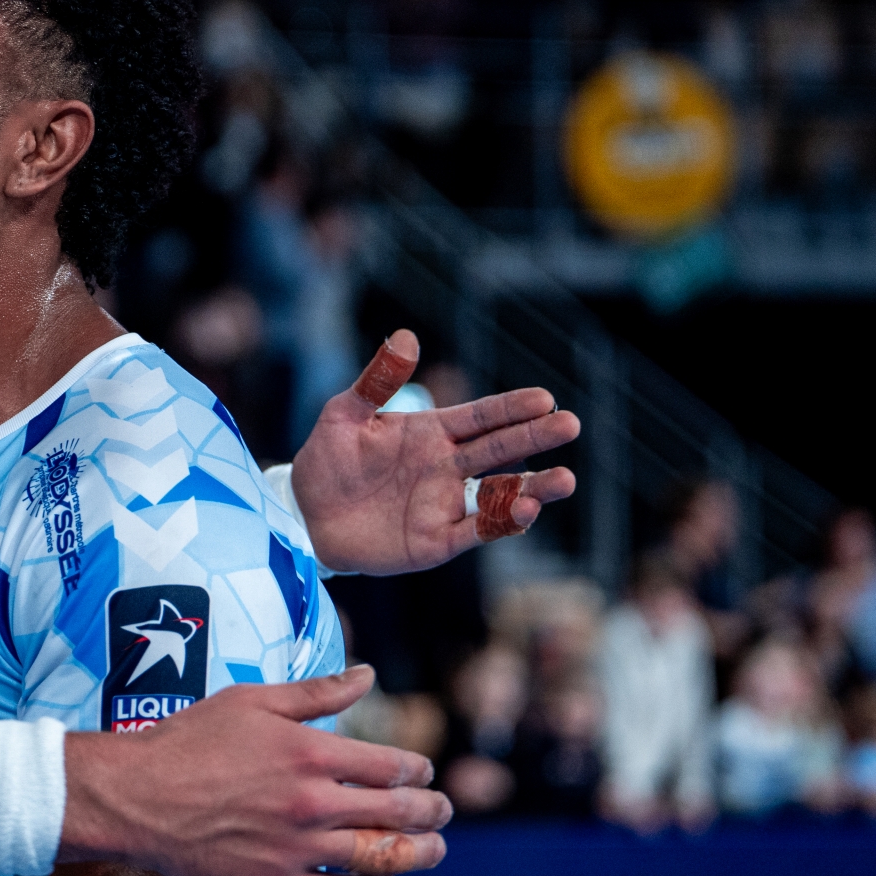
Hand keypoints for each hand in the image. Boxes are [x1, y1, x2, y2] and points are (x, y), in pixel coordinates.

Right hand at [64, 666, 449, 875]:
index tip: (424, 773)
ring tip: (432, 850)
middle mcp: (310, 803)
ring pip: (380, 859)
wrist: (137, 796)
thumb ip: (316, 692)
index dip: (417, 771)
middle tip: (443, 812)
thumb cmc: (188, 741)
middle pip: (397, 815)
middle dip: (431, 813)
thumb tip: (367, 675)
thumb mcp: (251, 701)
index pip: (389, 767)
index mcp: (308, 753)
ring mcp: (295, 849)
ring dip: (417, 855)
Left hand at [291, 330, 579, 574]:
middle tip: (570, 424)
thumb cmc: (327, 460)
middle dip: (535, 437)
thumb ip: (376, 381)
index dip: (510, 408)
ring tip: (565, 479)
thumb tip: (406, 336)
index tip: (544, 398)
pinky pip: (476, 529)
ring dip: (533, 487)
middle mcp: (446, 466)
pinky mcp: (436, 539)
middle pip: (500, 449)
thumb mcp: (345, 414)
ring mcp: (445, 503)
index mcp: (430, 432)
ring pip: (500, 493)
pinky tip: (524, 510)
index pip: (480, 417)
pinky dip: (501, 522)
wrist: (305, 514)